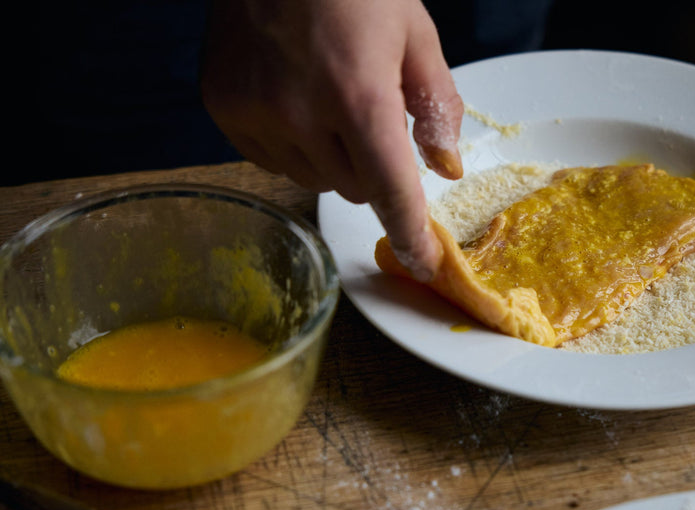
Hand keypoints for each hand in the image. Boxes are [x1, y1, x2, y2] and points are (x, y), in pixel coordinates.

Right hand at [200, 0, 463, 280]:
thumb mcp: (415, 32)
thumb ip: (435, 106)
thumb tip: (445, 169)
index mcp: (358, 94)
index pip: (390, 189)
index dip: (410, 234)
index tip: (422, 264)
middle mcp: (300, 113)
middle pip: (357, 189)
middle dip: (375, 167)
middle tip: (370, 114)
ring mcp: (254, 111)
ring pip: (315, 179)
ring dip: (334, 158)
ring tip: (328, 95)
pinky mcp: (222, 106)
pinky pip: (272, 160)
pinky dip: (293, 144)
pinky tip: (293, 96)